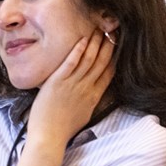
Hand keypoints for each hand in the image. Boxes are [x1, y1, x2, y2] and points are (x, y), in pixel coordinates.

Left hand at [28, 31, 114, 149]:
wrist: (49, 136)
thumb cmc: (62, 128)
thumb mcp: (83, 114)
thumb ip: (89, 100)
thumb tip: (93, 91)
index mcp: (93, 97)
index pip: (108, 73)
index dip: (113, 57)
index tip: (116, 45)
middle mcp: (86, 89)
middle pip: (101, 63)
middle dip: (107, 45)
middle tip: (112, 31)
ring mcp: (73, 85)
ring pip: (88, 60)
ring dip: (95, 44)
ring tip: (99, 30)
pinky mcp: (58, 82)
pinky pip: (70, 63)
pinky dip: (77, 50)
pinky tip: (82, 39)